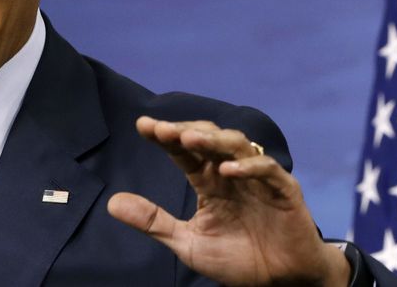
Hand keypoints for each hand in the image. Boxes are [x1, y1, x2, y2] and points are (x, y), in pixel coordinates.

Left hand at [107, 117, 349, 286]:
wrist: (281, 283)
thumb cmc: (238, 260)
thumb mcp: (188, 243)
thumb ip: (154, 221)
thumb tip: (112, 202)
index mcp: (210, 182)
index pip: (185, 151)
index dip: (166, 137)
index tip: (142, 125)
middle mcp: (233, 173)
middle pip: (210, 139)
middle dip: (186, 130)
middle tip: (162, 128)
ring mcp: (259, 179)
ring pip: (238, 145)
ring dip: (214, 139)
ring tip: (189, 137)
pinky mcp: (285, 190)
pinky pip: (268, 171)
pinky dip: (249, 167)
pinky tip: (228, 170)